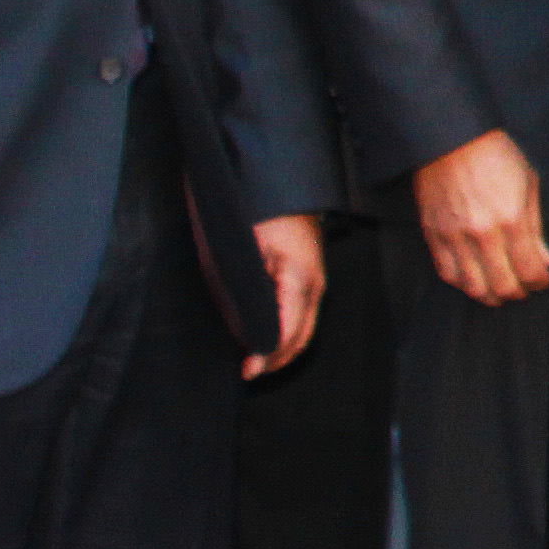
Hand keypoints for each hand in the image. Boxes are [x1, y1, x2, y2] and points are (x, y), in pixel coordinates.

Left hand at [245, 214, 324, 378]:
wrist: (270, 177)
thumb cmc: (247, 210)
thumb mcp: (232, 257)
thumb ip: (238, 300)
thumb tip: (242, 334)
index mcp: (298, 277)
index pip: (286, 334)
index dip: (266, 357)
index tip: (247, 371)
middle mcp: (315, 282)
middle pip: (301, 338)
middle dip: (276, 359)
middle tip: (248, 371)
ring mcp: (316, 277)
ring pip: (305, 328)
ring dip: (283, 347)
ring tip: (255, 358)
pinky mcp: (310, 273)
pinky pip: (303, 312)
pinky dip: (287, 330)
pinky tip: (265, 333)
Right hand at [410, 126, 548, 305]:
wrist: (452, 137)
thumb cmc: (495, 154)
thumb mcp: (528, 183)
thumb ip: (535, 227)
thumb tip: (544, 259)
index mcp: (511, 219)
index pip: (529, 270)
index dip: (540, 282)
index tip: (543, 279)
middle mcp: (482, 233)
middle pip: (503, 286)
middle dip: (518, 294)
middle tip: (524, 289)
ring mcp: (455, 236)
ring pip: (473, 286)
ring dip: (491, 296)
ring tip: (500, 291)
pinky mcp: (434, 234)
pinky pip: (447, 273)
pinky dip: (463, 283)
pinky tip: (474, 279)